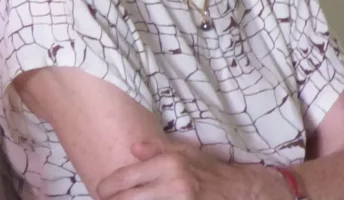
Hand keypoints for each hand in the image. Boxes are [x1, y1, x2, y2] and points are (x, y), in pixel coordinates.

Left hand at [95, 141, 284, 199]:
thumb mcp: (185, 152)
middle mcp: (173, 186)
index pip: (127, 179)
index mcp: (169, 165)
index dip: (108, 187)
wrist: (243, 193)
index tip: (100, 190)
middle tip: (105, 199)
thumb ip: (157, 149)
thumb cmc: (210, 170)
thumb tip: (132, 149)